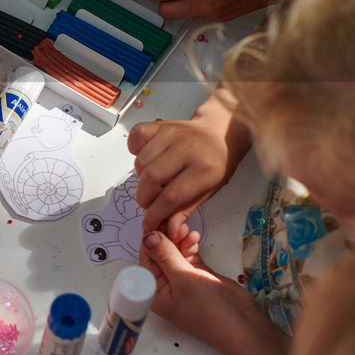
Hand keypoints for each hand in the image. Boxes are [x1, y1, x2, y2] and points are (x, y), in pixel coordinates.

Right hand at [130, 105, 242, 233]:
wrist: (220, 133)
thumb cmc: (216, 163)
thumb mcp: (209, 190)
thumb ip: (186, 209)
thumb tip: (169, 229)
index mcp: (205, 169)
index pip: (172, 196)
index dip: (156, 213)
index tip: (149, 222)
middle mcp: (188, 149)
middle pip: (152, 178)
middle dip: (145, 197)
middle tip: (148, 202)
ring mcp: (172, 134)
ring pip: (141, 161)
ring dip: (141, 177)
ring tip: (152, 180)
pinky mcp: (161, 125)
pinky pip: (137, 136)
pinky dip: (134, 149)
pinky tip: (146, 157)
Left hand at [139, 230, 254, 344]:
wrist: (241, 325)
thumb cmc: (209, 309)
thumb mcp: (183, 279)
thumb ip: (165, 255)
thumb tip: (148, 236)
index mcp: (154, 290)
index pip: (146, 259)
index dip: (150, 239)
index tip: (156, 220)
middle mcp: (165, 284)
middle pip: (160, 254)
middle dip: (166, 237)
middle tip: (175, 222)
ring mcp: (182, 279)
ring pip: (175, 252)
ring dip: (179, 239)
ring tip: (187, 230)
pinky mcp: (198, 274)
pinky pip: (188, 255)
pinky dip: (190, 245)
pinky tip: (194, 237)